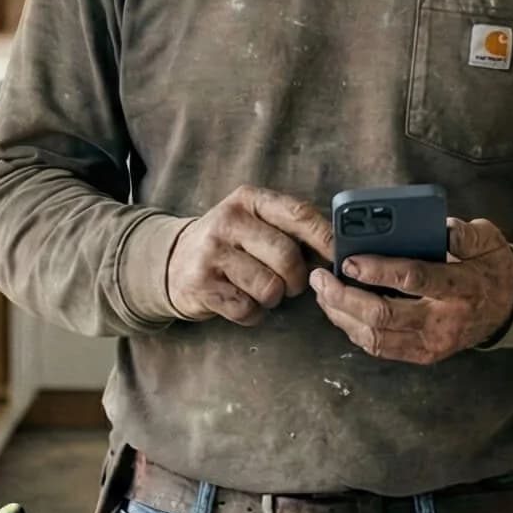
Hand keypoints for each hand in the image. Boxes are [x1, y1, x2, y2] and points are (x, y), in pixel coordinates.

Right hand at [164, 185, 334, 326]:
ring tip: (261, 289)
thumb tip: (337, 250)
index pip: (298, 214)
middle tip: (291, 283)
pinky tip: (242, 301)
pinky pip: (248, 309)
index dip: (325, 238)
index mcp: (249, 200)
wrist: (172, 262)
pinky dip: (253, 313)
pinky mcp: (202, 285)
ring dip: (273, 298)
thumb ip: (290, 228)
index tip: (339, 256)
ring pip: (269, 287)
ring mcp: (212, 253)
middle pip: (287, 256)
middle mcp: (228, 221)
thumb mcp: (254, 221)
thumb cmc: (229, 244)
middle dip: (297, 278)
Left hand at [308, 218, 512, 365]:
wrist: (510, 309)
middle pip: (384, 316)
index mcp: (461, 287)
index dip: (378, 270)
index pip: (414, 278)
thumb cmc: (491, 268)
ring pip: (375, 338)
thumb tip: (441, 227)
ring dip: (342, 316)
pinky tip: (339, 310)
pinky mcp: (423, 355)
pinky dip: (354, 330)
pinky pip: (380, 348)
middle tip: (321, 278)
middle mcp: (444, 321)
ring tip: (323, 292)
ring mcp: (432, 344)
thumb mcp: (490, 241)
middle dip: (344, 297)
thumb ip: (465, 234)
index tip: (349, 260)